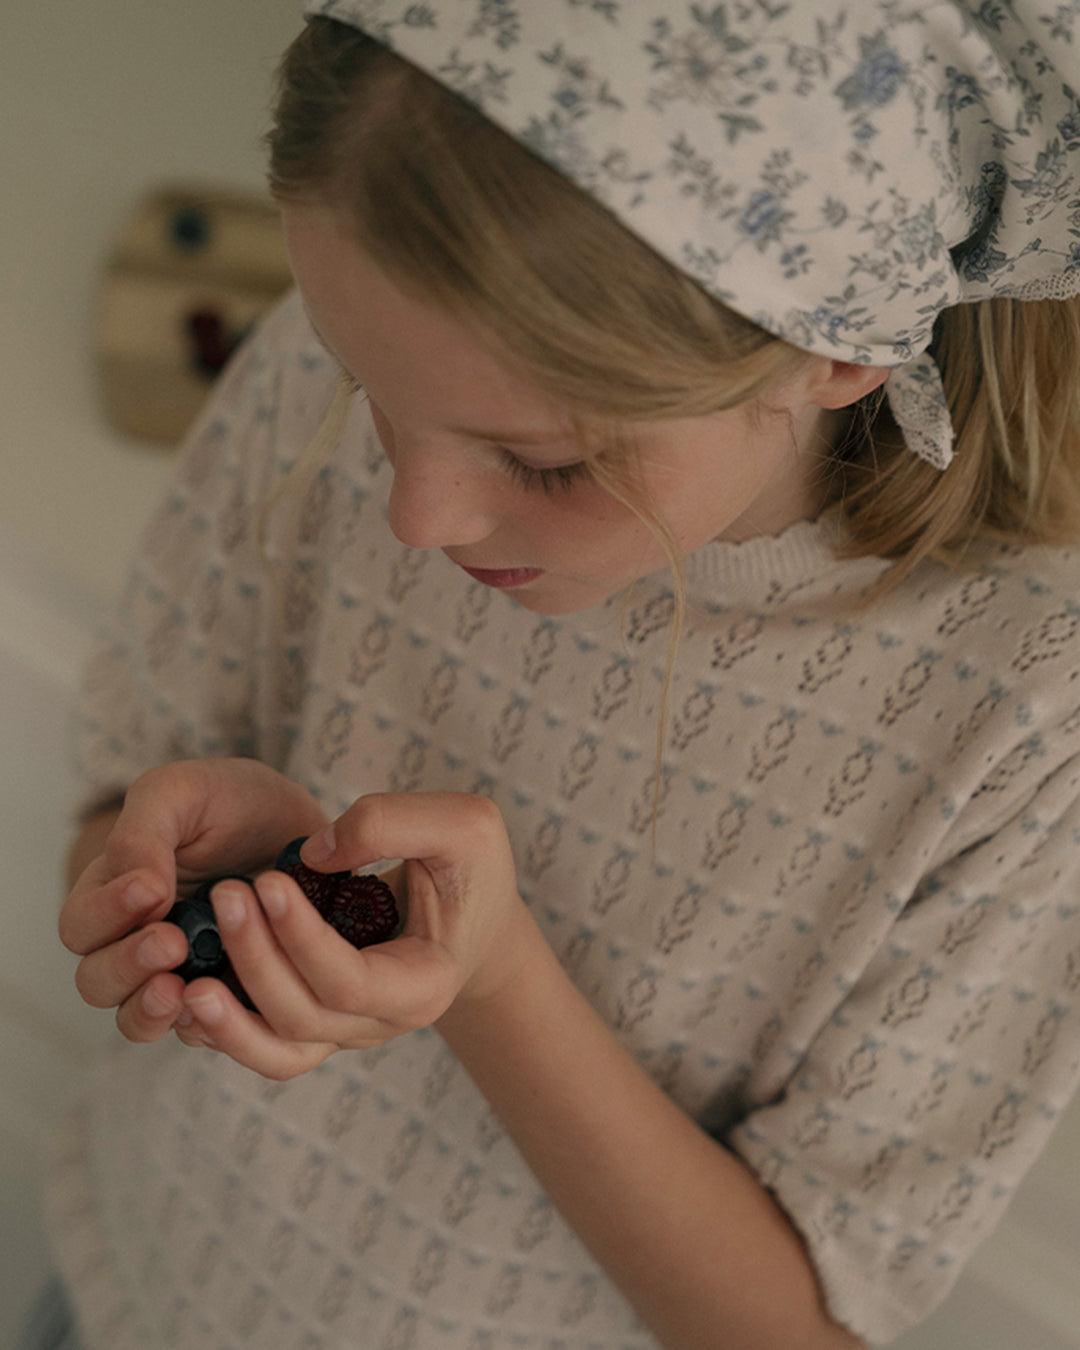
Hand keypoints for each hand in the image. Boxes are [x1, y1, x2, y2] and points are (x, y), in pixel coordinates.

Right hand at [59, 758, 328, 1042]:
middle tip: (171, 941)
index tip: (151, 889)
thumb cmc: (232, 802)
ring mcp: (179, 974)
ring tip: (184, 989)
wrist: (303, 826)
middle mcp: (136, 943)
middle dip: (127, 966)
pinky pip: (202, 1031)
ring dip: (152, 1009)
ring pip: (139, 1018)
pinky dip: (206, 1025)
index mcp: (114, 894)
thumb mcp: (184, 793)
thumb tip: (139, 889)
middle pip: (97, 983)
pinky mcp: (225, 996)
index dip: (107, 914)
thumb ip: (144, 832)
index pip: (81, 926)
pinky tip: (227, 1005)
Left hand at [174, 791, 539, 1079]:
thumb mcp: (462, 825)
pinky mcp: (316, 1021)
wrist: (473, 913)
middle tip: (223, 893)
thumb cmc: (471, 867)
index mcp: (424, 982)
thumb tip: (313, 852)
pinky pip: (265, 1047)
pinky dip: (224, 1032)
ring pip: (278, 1051)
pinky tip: (184, 994)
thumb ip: (392, 822)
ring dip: (228, 1021)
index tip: (266, 879)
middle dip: (256, 960)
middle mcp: (382, 1022)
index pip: (350, 981)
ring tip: (181, 982)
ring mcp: (346, 1030)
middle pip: (304, 1018)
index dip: (301, 938)